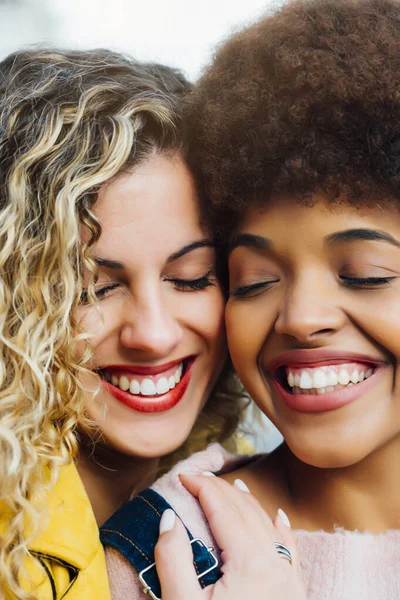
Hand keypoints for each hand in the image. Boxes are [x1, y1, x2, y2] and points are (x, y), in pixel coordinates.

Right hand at [154, 474, 306, 599]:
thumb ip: (173, 560)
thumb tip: (169, 517)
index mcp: (250, 563)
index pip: (223, 508)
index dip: (202, 486)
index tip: (183, 476)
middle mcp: (275, 564)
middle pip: (245, 511)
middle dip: (220, 490)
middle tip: (198, 479)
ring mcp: (290, 578)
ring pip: (268, 524)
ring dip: (247, 503)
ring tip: (232, 487)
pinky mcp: (295, 593)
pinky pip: (291, 549)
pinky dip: (281, 528)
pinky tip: (279, 516)